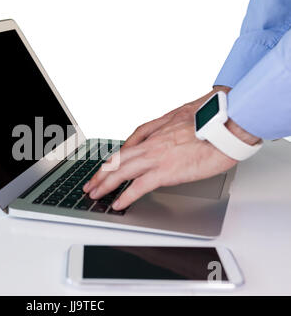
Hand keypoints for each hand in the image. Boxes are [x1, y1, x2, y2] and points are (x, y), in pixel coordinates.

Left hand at [83, 89, 259, 210]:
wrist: (228, 125)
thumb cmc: (211, 119)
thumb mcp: (182, 114)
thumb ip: (166, 125)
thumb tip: (159, 132)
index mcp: (156, 131)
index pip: (126, 147)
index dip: (113, 159)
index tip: (106, 167)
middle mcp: (151, 144)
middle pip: (118, 159)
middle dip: (100, 173)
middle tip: (90, 184)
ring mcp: (156, 157)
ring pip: (121, 171)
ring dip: (105, 184)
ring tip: (94, 193)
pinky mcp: (166, 171)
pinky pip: (139, 186)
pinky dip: (126, 195)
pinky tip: (118, 203)